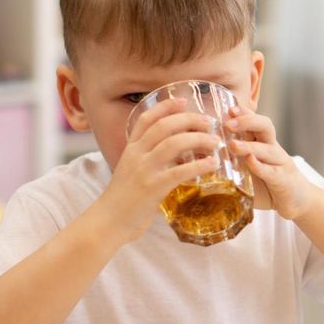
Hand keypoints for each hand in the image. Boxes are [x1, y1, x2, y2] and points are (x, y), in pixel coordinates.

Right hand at [98, 97, 221, 241]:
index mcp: (131, 149)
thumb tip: (177, 155)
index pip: (146, 119)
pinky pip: (180, 171)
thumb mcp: (131, 172)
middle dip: (189, 120)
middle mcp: (136, 155)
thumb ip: (149, 160)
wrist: (107, 222)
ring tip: (215, 142)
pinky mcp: (152, 188)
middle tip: (208, 122)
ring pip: (173, 144)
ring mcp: (144, 171)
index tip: (182, 100)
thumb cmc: (123, 200)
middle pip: (164, 126)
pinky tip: (212, 164)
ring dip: (198, 140)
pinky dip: (199, 165)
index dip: (165, 107)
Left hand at [225, 106, 316, 219]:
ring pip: (267, 148)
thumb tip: (197, 156)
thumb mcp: (246, 169)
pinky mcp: (282, 179)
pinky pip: (271, 171)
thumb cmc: (265, 183)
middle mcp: (272, 148)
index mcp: (261, 142)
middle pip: (265, 126)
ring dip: (250, 145)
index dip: (243, 112)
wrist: (295, 200)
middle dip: (247, 121)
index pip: (254, 120)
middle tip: (228, 123)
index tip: (227, 109)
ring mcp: (279, 163)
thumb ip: (226, 161)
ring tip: (233, 146)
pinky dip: (260, 166)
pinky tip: (250, 163)